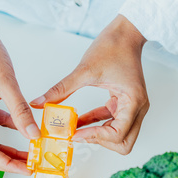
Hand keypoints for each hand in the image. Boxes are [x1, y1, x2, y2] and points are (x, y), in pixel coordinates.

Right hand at [0, 0, 39, 173]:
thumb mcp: (7, 83)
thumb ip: (21, 112)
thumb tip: (34, 136)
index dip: (8, 164)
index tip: (26, 169)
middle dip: (7, 161)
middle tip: (29, 165)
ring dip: (6, 149)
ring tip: (28, 153)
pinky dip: (5, 132)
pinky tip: (22, 130)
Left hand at [30, 15, 147, 154]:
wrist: (126, 33)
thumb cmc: (113, 46)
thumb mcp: (84, 70)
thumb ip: (62, 89)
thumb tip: (40, 102)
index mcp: (133, 102)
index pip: (118, 134)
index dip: (96, 137)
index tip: (75, 134)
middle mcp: (137, 108)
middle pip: (123, 143)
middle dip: (100, 142)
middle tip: (79, 135)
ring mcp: (133, 107)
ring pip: (119, 136)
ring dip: (97, 135)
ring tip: (74, 129)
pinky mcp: (124, 104)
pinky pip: (111, 123)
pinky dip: (96, 125)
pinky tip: (78, 122)